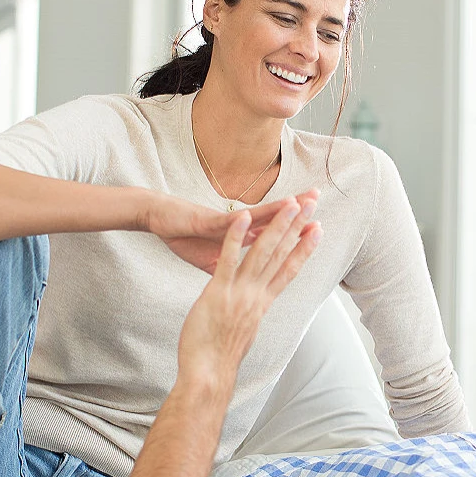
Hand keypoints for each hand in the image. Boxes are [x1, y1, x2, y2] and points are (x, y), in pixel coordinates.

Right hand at [144, 189, 319, 273]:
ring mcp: (223, 224)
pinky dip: (236, 222)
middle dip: (296, 213)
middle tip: (319, 201)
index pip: (274, 236)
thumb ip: (228, 265)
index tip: (317, 229)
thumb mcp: (209, 258)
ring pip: (254, 216)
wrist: (157, 216)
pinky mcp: (204, 222)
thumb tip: (241, 275)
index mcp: (241, 238)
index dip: (295, 234)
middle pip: (272, 221)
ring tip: (298, 201)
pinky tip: (249, 215)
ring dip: (276, 209)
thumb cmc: (181, 234)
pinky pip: (223, 224)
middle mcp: (237, 228)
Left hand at [177, 197, 321, 385]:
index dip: (304, 248)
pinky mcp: (218, 292)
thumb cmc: (219, 358)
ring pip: (262, 253)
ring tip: (291, 203)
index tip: (318, 229)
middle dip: (298, 228)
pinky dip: (236, 237)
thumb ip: (249, 316)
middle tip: (313, 205)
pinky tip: (242, 217)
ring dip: (278, 226)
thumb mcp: (242, 333)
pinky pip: (228, 260)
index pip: (288, 270)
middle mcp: (256, 296)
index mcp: (262, 304)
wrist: (207, 375)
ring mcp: (239, 293)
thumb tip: (252, 313)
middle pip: (281, 255)